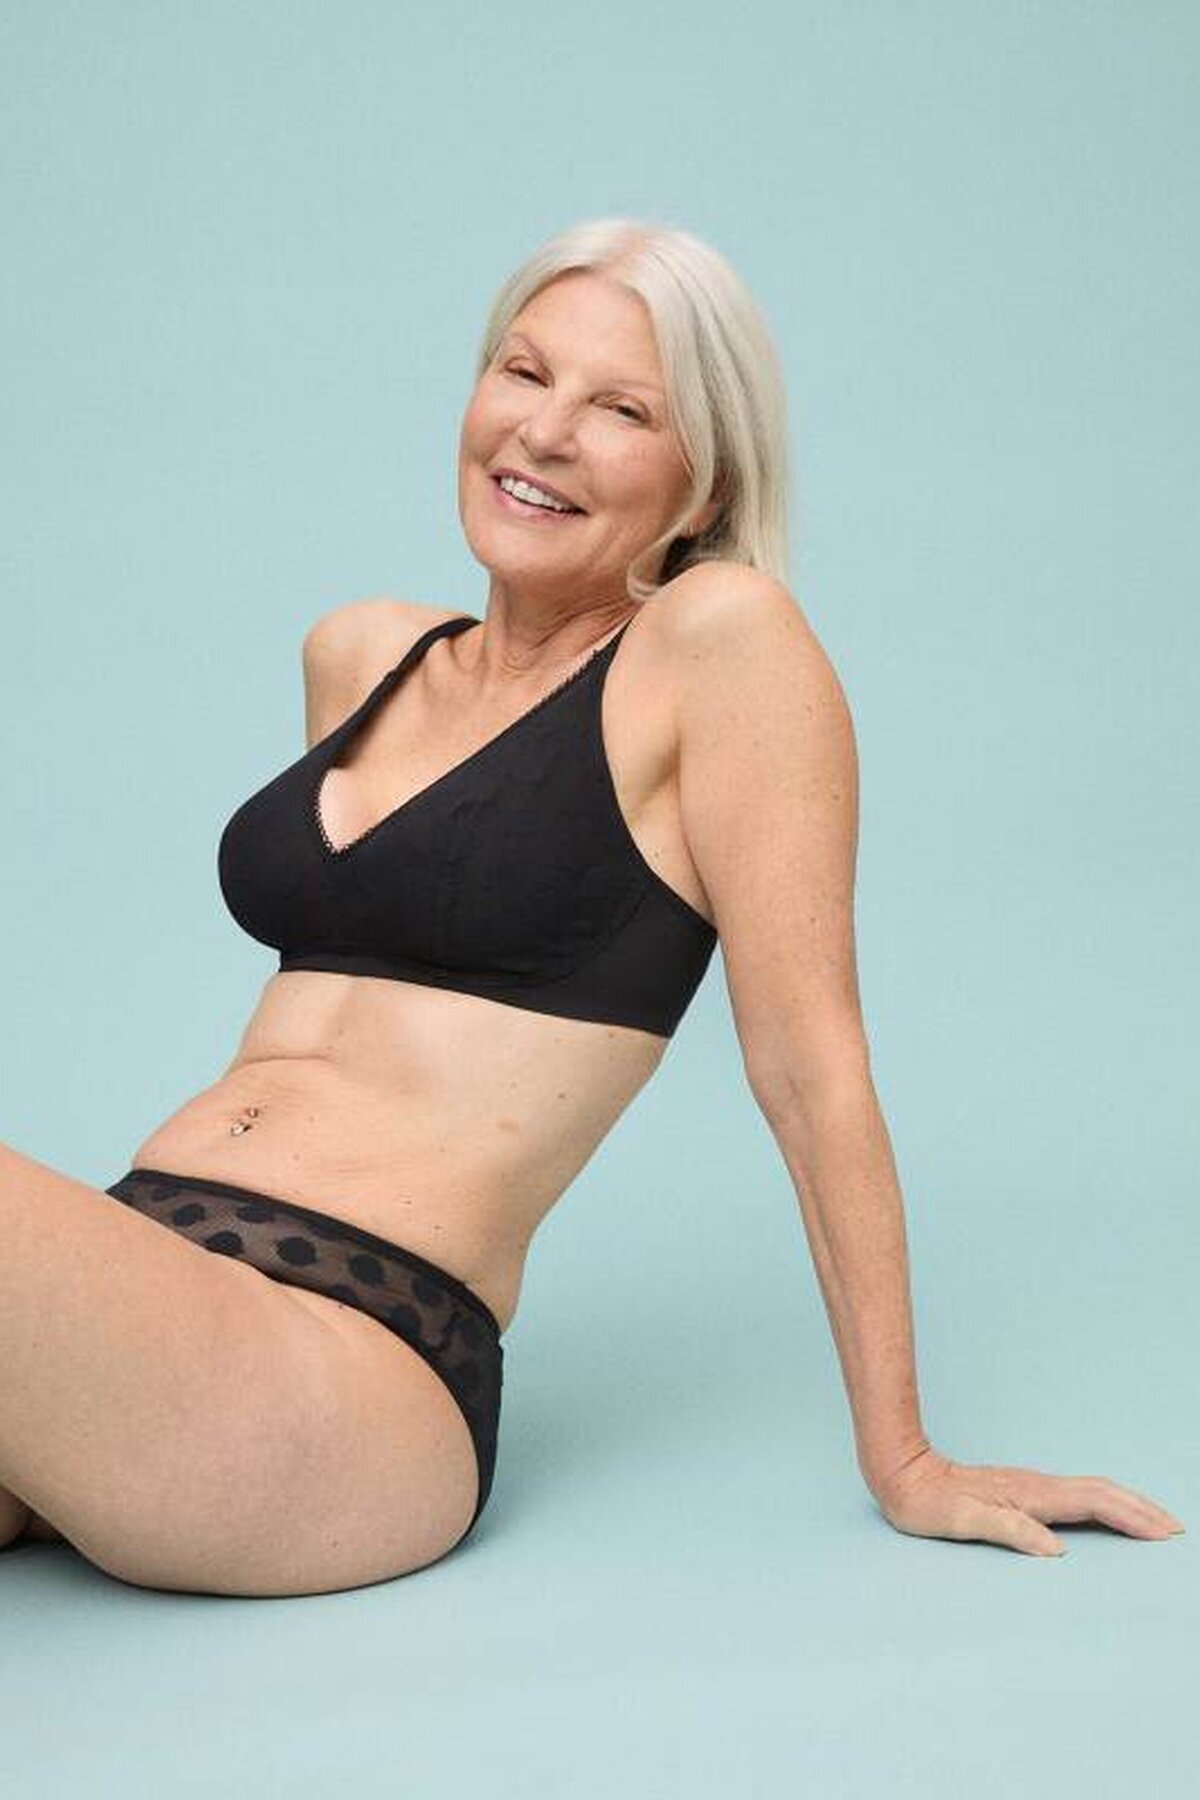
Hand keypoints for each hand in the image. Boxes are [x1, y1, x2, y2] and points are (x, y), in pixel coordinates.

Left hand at [871, 1446, 1185, 1555]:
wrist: (903, 1473)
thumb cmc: (928, 1503)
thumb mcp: (962, 1521)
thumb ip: (1008, 1530)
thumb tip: (1055, 1549)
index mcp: (1029, 1496)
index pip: (1094, 1503)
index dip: (1131, 1517)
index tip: (1163, 1532)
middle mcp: (1036, 1486)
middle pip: (1102, 1493)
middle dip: (1141, 1510)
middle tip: (1174, 1528)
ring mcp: (1030, 1486)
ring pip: (1092, 1490)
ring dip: (1126, 1504)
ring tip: (1153, 1520)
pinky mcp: (1023, 1490)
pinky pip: (1077, 1494)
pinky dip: (1104, 1502)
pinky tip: (1107, 1512)